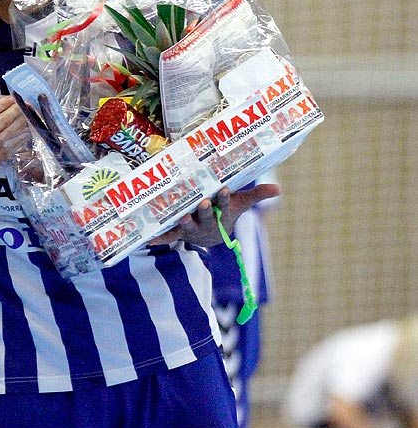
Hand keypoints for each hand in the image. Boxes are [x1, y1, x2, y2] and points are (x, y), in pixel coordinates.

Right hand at [0, 96, 25, 196]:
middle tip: (27, 102)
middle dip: (17, 109)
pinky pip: (10, 147)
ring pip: (10, 132)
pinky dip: (19, 140)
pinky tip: (27, 134)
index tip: (12, 97)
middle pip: (4, 120)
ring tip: (31, 114)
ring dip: (21, 122)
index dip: (3, 103)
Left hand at [149, 183, 280, 246]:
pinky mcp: (178, 231)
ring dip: (185, 223)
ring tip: (183, 217)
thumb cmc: (224, 212)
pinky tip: (149, 238)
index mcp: (221, 213)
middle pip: (205, 216)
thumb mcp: (240, 204)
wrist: (211, 235)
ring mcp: (192, 227)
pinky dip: (159, 238)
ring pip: (188, 226)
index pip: (223, 204)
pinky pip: (168, 235)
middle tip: (203, 203)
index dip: (223, 198)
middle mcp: (206, 221)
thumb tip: (278, 188)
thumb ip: (256, 195)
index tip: (223, 189)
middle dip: (204, 211)